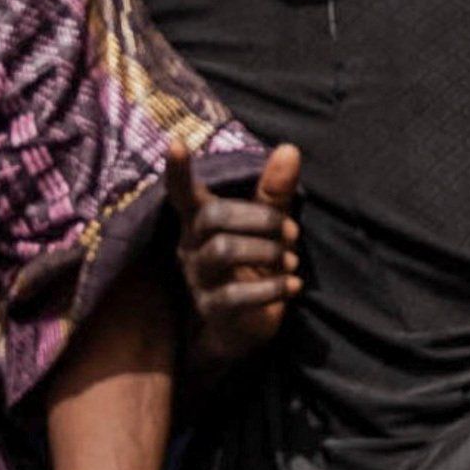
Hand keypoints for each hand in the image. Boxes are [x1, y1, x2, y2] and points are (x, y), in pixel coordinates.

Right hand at [179, 145, 304, 363]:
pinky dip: (273, 288)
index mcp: (201, 223)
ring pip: (222, 251)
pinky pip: (236, 295)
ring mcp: (198, 279)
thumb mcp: (268, 225)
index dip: (178, 171)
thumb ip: (275, 192)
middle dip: (261, 220)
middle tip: (293, 233)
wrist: (244, 326)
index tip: (176, 143)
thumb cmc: (254, 265)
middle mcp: (192, 247)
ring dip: (267, 252)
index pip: (183, 194)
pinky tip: (293, 285)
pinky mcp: (213, 309)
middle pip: (212, 218)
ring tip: (291, 261)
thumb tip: (290, 148)